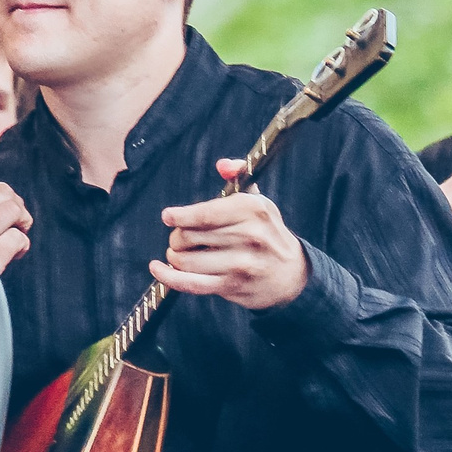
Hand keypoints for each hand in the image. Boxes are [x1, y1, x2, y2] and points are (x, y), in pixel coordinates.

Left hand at [150, 159, 307, 310]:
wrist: (294, 276)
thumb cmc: (269, 235)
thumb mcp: (260, 203)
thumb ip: (239, 177)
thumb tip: (223, 165)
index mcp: (254, 210)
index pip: (205, 214)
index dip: (180, 216)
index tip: (169, 217)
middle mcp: (250, 236)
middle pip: (190, 236)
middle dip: (179, 237)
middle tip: (184, 238)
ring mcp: (242, 264)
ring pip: (186, 260)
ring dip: (175, 256)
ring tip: (180, 254)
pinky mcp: (233, 286)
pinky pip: (191, 283)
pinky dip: (168, 277)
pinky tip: (157, 269)